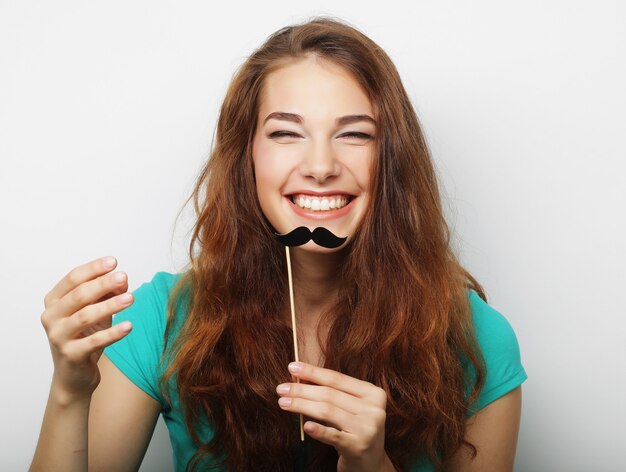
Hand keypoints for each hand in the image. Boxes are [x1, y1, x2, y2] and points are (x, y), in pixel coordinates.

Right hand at [40, 256, 133, 402]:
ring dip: (110, 305)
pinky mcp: (70, 355)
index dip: (93, 269)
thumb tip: (123, 279)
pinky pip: (94, 341)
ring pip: (85, 316)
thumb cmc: (85, 336)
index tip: (113, 262)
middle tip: (123, 276)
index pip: (72, 278)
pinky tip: (129, 326)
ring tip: (131, 298)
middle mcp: (51, 317)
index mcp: (54, 301)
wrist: (74, 375)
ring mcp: (58, 337)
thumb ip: (107, 294)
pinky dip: (113, 332)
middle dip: (102, 284)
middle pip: (79, 295)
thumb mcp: (97, 311)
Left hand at [276, 362, 393, 471]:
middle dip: (302, 390)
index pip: (338, 379)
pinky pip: (333, 436)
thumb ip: (331, 392)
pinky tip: (305, 426)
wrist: (371, 464)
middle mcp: (374, 410)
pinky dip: (318, 430)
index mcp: (374, 394)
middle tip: (281, 388)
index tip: (292, 367)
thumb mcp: (349, 408)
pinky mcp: (358, 447)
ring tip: (283, 403)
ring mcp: (367, 429)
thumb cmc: (354, 430)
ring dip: (302, 405)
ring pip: (328, 411)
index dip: (313, 372)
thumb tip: (301, 376)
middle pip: (330, 394)